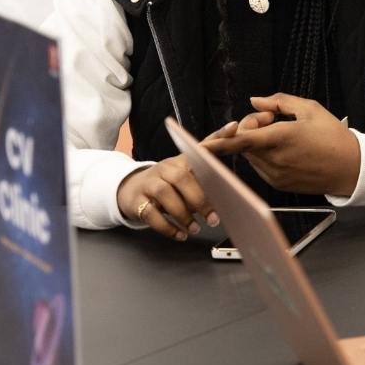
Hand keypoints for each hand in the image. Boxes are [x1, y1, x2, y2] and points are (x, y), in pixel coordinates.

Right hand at [116, 124, 236, 239]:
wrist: (130, 190)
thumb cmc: (167, 185)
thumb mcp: (186, 176)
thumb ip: (207, 176)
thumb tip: (233, 191)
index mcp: (181, 160)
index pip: (200, 147)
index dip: (218, 136)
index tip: (234, 129)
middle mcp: (165, 168)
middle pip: (182, 178)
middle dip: (200, 199)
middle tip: (213, 218)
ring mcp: (149, 183)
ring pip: (165, 195)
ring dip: (183, 215)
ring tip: (195, 229)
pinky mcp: (137, 201)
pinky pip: (151, 214)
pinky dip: (167, 227)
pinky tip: (180, 235)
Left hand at [203, 93, 360, 195]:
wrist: (352, 168)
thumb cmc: (334, 137)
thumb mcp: (310, 109)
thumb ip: (278, 101)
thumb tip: (255, 101)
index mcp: (281, 137)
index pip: (240, 140)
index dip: (217, 142)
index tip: (197, 146)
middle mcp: (275, 159)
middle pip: (244, 142)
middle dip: (251, 127)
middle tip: (274, 118)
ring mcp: (276, 174)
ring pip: (251, 154)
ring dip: (258, 142)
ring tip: (284, 135)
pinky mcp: (279, 184)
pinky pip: (261, 166)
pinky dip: (266, 156)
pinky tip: (287, 151)